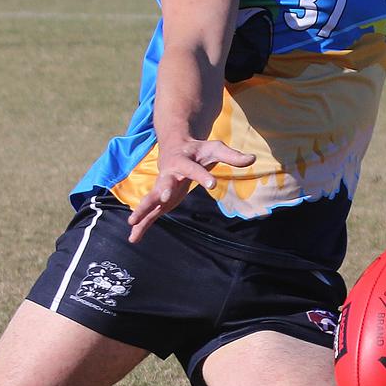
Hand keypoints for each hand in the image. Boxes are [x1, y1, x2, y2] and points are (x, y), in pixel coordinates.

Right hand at [127, 140, 254, 242]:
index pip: (194, 168)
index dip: (202, 176)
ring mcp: (162, 187)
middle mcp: (169, 174)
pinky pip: (149, 212)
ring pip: (150, 199)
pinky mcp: (160, 199)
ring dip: (142, 210)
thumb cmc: (197, 150)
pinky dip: (141, 224)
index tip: (212, 184)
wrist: (174, 146)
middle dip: (162, 189)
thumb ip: (232, 156)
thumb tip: (253, 158)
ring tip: (132, 223)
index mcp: (183, 161)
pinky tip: (133, 238)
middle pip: (164, 182)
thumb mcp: (215, 149)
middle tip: (164, 197)